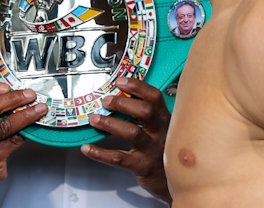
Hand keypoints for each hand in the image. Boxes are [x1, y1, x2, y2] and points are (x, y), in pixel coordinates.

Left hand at [80, 77, 171, 201]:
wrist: (175, 181)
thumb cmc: (162, 150)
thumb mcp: (161, 129)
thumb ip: (146, 114)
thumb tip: (120, 96)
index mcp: (164, 119)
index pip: (154, 97)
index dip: (137, 87)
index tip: (120, 82)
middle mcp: (160, 132)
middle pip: (144, 111)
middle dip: (123, 103)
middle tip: (106, 101)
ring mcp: (152, 149)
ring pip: (132, 132)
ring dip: (110, 124)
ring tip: (95, 119)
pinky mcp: (142, 166)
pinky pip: (119, 158)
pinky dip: (100, 153)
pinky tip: (88, 149)